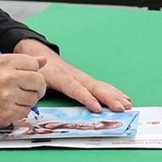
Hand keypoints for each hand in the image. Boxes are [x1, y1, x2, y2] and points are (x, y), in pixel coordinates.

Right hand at [0, 52, 46, 132]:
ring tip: (13, 100)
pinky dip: (20, 111)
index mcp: (4, 62)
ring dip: (28, 101)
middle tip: (30, 91)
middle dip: (37, 87)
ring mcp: (9, 96)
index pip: (34, 64)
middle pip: (39, 81)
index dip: (33, 71)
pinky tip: (7, 108)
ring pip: (34, 98)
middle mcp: (8, 77)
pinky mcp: (8, 113)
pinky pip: (25, 112)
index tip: (29, 76)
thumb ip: (17, 62)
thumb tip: (42, 61)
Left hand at [14, 39, 132, 113]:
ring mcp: (81, 77)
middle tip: (122, 108)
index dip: (86, 98)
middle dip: (109, 98)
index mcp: (61, 77)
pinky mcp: (84, 79)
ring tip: (128, 104)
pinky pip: (101, 85)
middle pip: (94, 87)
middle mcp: (75, 76)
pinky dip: (113, 91)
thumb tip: (36, 101)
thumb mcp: (33, 78)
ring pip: (101, 86)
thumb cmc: (36, 69)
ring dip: (115, 96)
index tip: (97, 108)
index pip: (76, 89)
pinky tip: (123, 97)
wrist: (37, 53)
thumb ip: (36, 88)